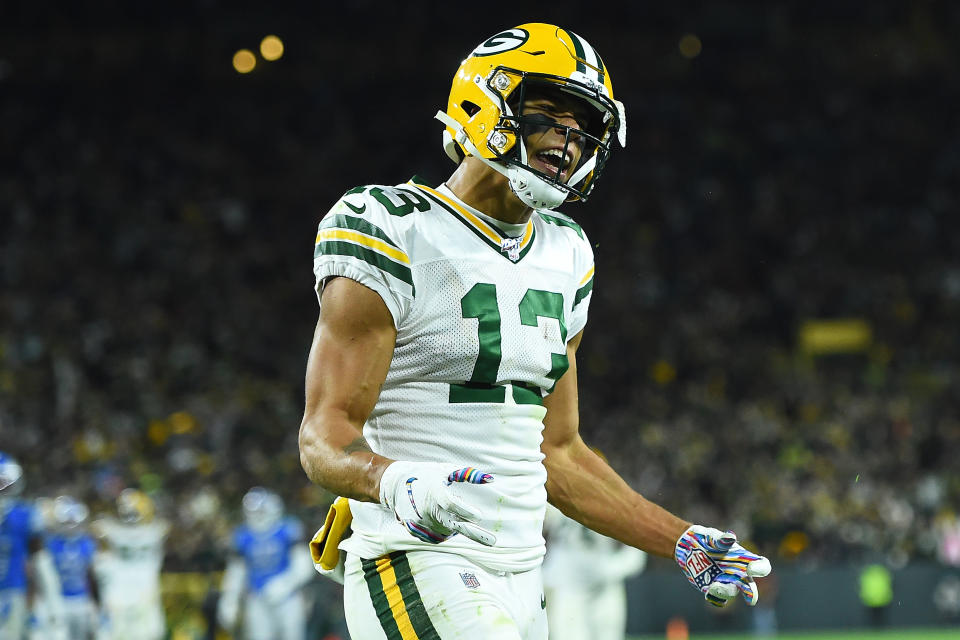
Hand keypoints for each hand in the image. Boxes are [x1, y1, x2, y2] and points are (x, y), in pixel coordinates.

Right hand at [379, 462, 496, 545]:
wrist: (394, 486)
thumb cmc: (425, 475)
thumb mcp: (445, 471)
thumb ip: (468, 475)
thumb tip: (491, 479)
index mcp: (433, 493)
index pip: (452, 504)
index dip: (466, 511)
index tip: (479, 516)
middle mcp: (426, 510)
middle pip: (454, 525)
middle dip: (475, 534)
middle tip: (493, 542)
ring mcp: (420, 523)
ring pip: (447, 532)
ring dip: (456, 527)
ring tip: (455, 515)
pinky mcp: (416, 531)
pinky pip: (436, 537)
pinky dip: (444, 531)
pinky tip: (443, 521)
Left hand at [675, 524, 771, 606]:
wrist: (688, 547)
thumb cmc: (706, 538)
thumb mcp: (712, 536)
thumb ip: (721, 538)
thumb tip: (730, 538)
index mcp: (744, 559)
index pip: (762, 566)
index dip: (761, 568)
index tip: (752, 568)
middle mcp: (738, 574)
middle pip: (750, 587)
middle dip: (751, 594)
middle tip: (750, 599)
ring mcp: (726, 582)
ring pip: (731, 593)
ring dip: (725, 592)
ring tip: (714, 586)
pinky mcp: (712, 589)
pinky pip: (717, 598)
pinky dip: (714, 597)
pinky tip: (708, 591)